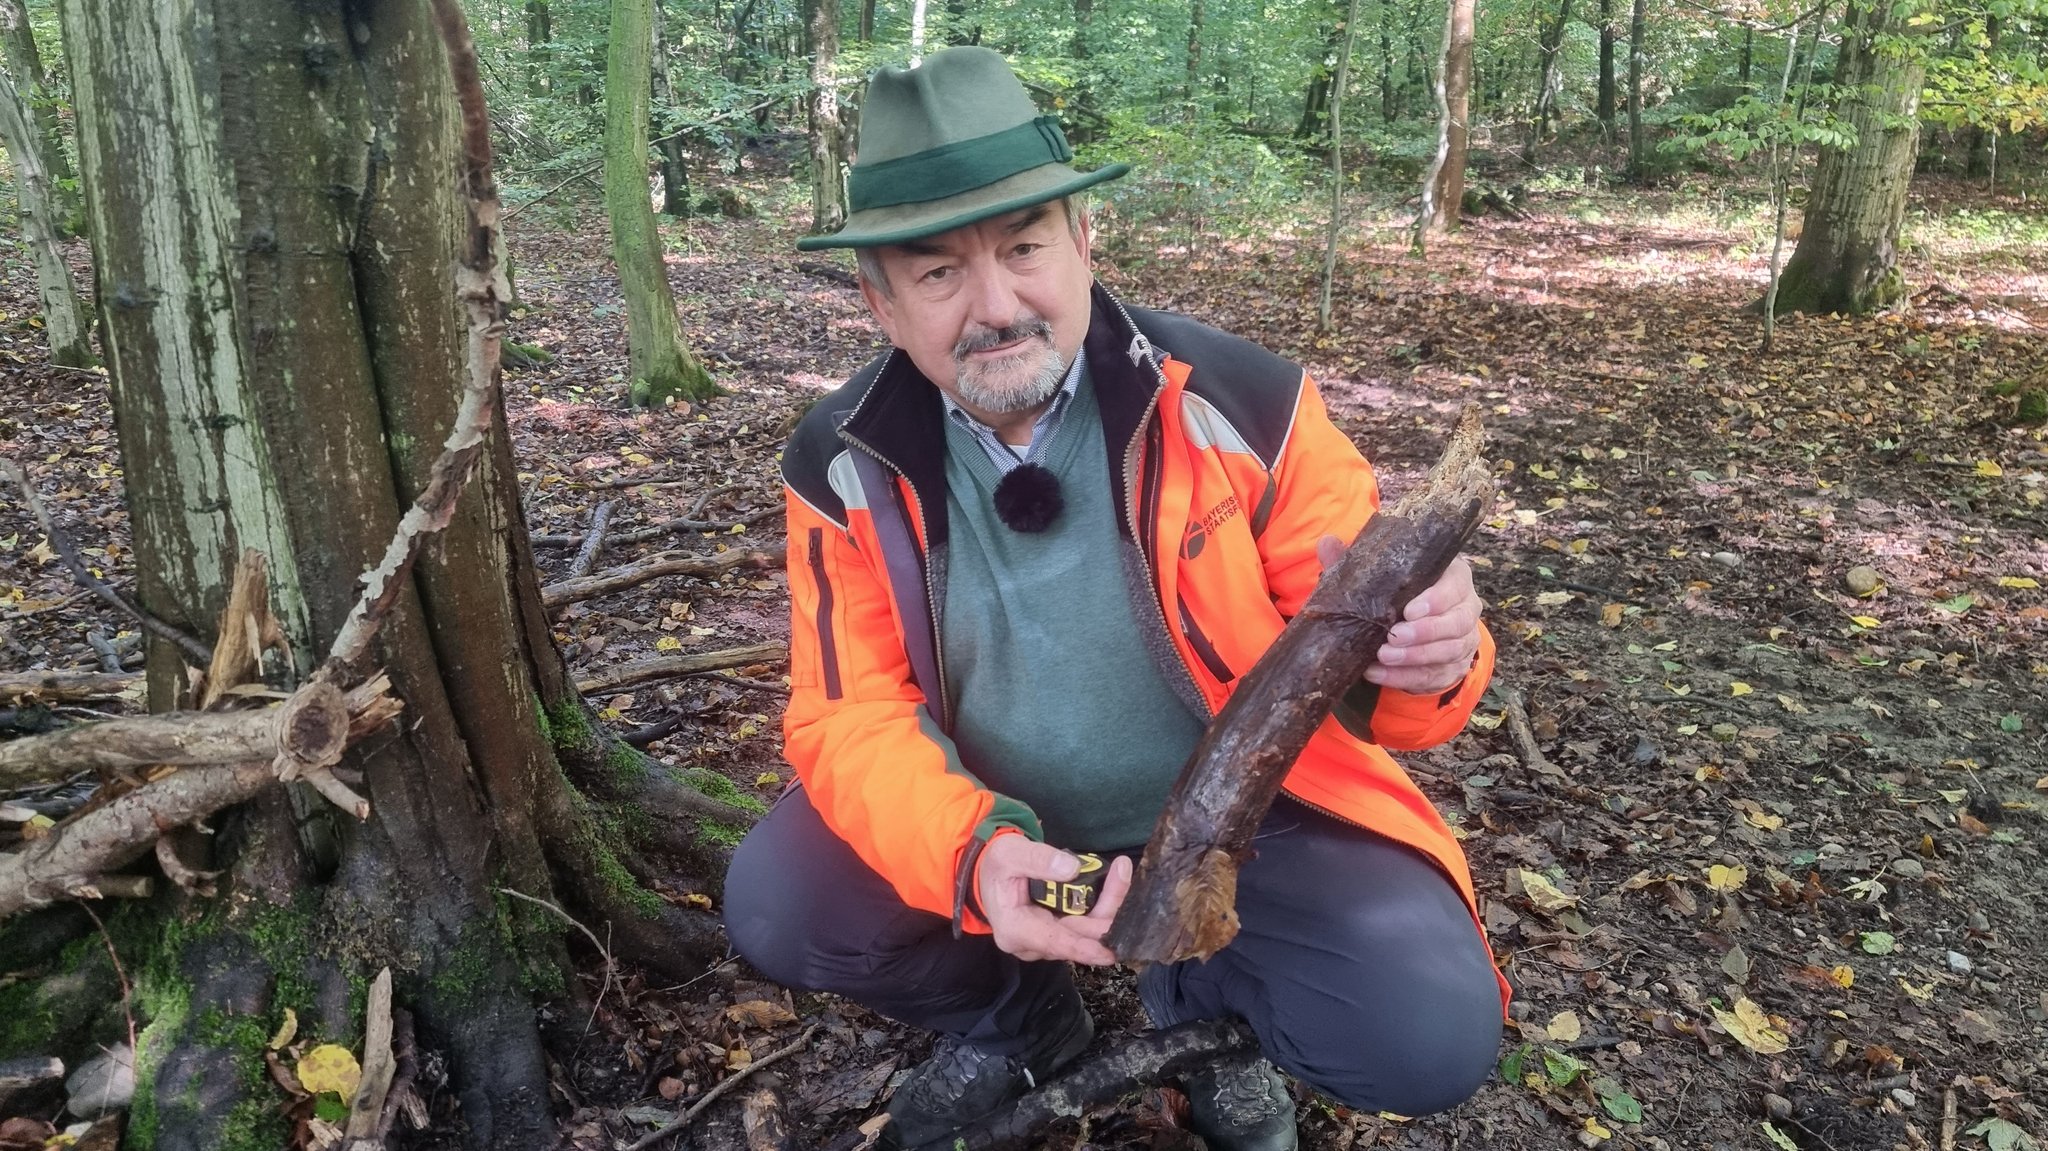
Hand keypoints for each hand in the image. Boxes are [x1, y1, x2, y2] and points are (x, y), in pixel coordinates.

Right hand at [976, 833, 1133, 964]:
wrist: (989, 874)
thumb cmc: (997, 866)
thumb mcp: (1009, 854)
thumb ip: (1037, 860)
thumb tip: (1071, 869)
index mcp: (1015, 929)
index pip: (1055, 943)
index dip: (1084, 949)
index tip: (1110, 951)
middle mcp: (1033, 944)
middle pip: (1078, 936)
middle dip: (1106, 910)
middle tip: (1122, 873)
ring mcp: (1048, 940)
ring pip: (1086, 931)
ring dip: (1108, 904)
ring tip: (1121, 871)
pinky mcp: (1059, 932)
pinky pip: (1086, 924)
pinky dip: (1102, 904)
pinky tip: (1115, 880)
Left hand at [1318, 537, 1481, 695]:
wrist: (1413, 626)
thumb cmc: (1397, 592)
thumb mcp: (1379, 574)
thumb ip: (1354, 560)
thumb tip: (1326, 542)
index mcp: (1454, 578)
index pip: (1454, 586)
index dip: (1436, 599)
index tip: (1409, 609)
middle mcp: (1465, 608)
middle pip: (1455, 622)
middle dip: (1424, 632)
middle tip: (1393, 637)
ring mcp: (1463, 640)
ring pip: (1448, 651)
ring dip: (1413, 658)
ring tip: (1382, 657)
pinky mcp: (1453, 667)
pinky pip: (1433, 676)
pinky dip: (1404, 677)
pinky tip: (1379, 674)